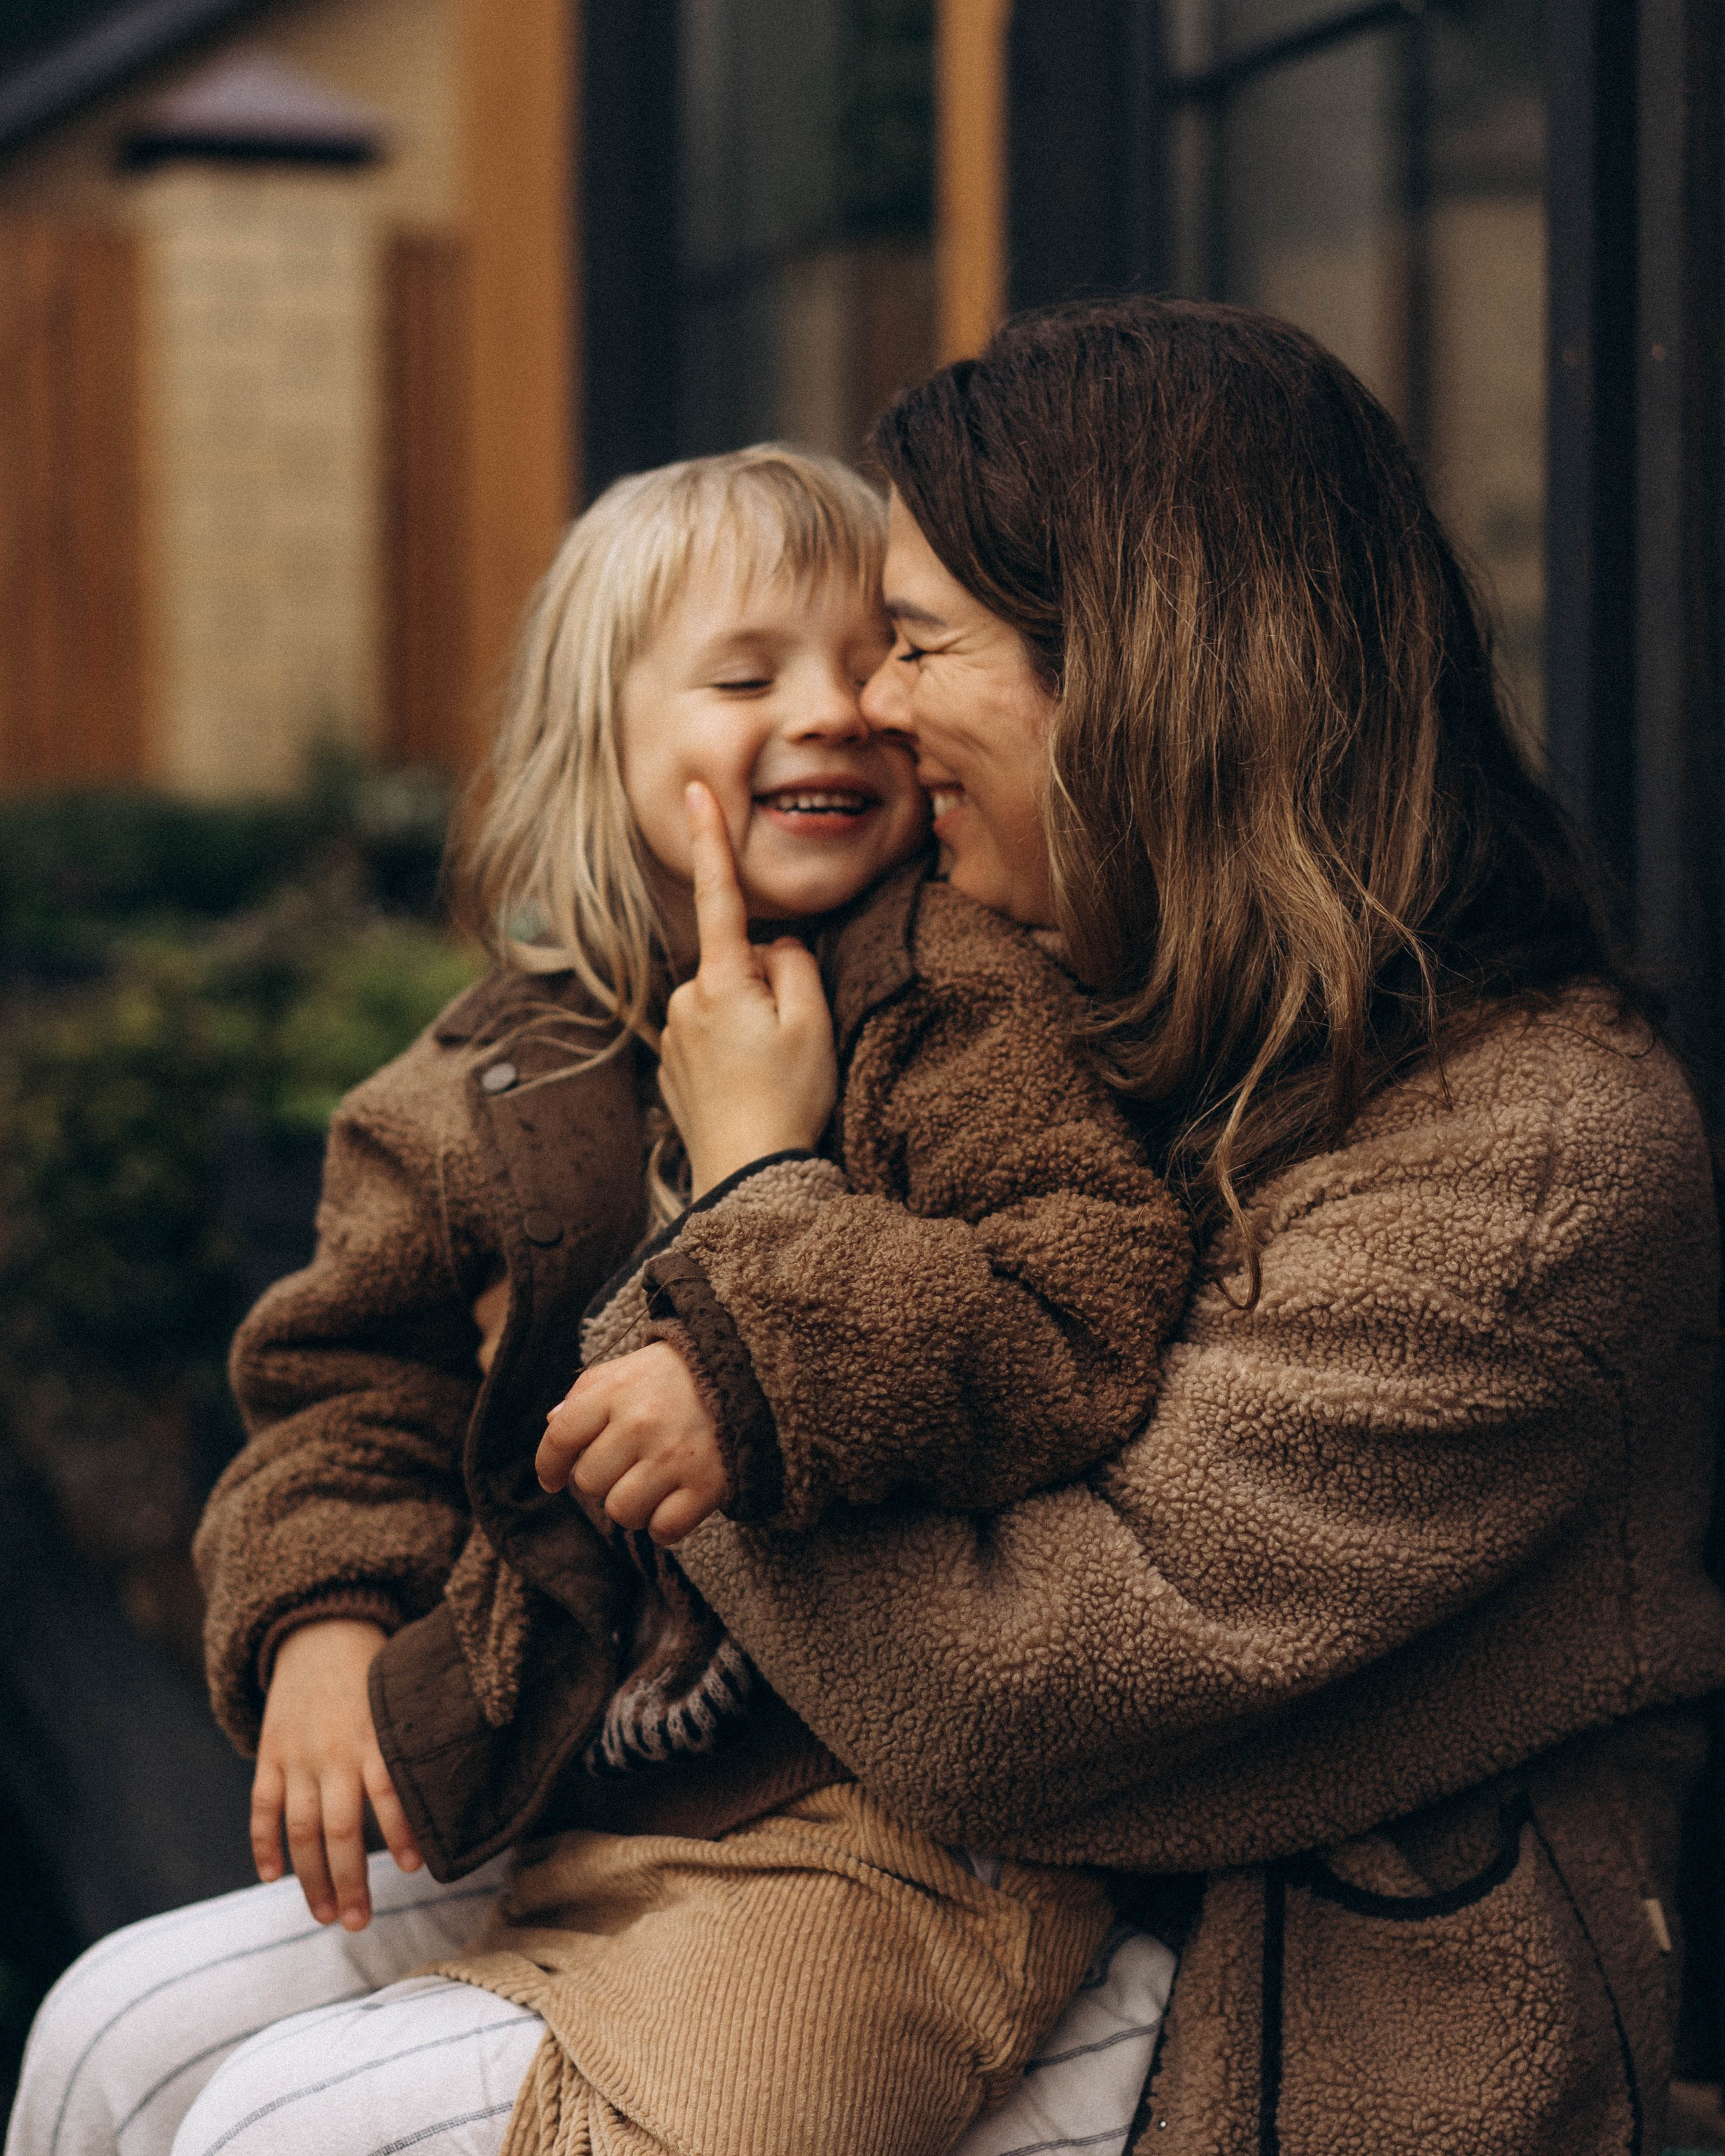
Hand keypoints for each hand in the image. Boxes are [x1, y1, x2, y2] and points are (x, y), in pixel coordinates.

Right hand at [252, 1619, 420, 1928]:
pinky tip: (270, 1877)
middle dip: (349, 1880)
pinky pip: (262, 1807)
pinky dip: (263, 1844)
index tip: (415, 1869)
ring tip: (324, 1916)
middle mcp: (335, 1752)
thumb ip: (414, 1745)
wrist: (321, 1629)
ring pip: (301, 1829)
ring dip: (310, 1878)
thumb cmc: (374, 1674)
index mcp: (375, 1737)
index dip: (403, 1830)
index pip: (391, 1790)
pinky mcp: (271, 1753)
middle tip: (358, 1923)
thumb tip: (456, 1790)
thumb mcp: (398, 1703)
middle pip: (341, 1829)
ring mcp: (299, 1755)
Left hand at [538, 1341, 728, 1543]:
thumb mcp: (627, 1370)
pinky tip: (673, 1502)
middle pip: (589, 1482)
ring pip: (622, 1512)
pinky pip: (664, 1530)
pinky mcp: (708, 1485)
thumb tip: (552, 1426)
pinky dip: (664, 1525)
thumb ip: (586, 1393)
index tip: (553, 1480)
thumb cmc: (678, 1376)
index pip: (561, 1437)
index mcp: (616, 1391)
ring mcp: (675, 1456)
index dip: (549, 1465)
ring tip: (650, 1485)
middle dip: (601, 1480)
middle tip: (626, 1465)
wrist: (750, 1373)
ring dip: (631, 1506)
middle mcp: (642, 1423)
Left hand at [659, 782, 837, 1197]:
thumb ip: (795, 965)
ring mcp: (675, 1036)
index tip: (696, 790)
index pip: (720, 896)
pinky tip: (751, 1087)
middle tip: (793, 1040)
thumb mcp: (812, 1022)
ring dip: (753, 1020)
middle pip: (740, 962)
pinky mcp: (673, 1068)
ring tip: (772, 1071)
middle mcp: (686, 1000)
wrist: (747, 1178)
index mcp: (721, 981)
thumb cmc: (788, 1099)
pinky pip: (714, 1036)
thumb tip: (775, 947)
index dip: (712, 840)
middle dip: (769, 984)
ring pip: (728, 1000)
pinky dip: (736, 1051)